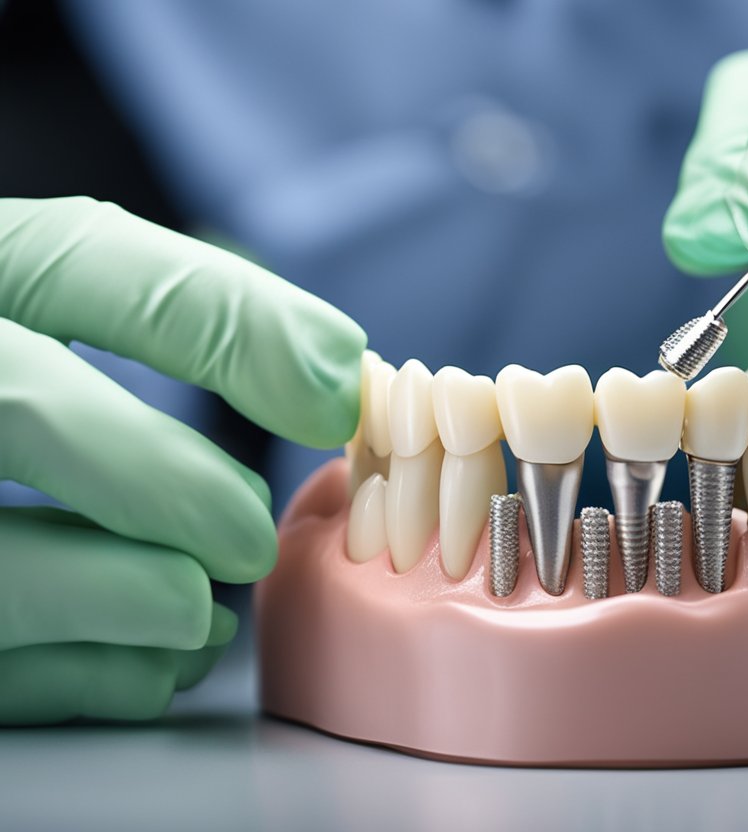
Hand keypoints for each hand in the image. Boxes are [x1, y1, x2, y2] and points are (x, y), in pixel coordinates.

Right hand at [0, 197, 364, 722]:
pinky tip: (151, 662)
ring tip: (198, 608)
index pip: (71, 259)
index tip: (332, 390)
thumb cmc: (0, 372)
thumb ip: (183, 311)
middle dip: (160, 479)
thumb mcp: (44, 298)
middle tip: (250, 535)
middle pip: (14, 407)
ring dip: (117, 595)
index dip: (216, 319)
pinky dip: (81, 677)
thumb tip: (335, 372)